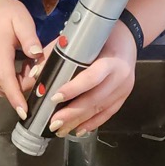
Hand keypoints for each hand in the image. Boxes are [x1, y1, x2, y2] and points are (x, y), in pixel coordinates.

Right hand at [0, 0, 41, 117]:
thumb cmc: (3, 12)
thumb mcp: (21, 19)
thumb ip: (29, 38)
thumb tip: (38, 55)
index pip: (7, 81)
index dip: (17, 98)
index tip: (24, 112)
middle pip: (8, 88)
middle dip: (24, 87)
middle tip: (37, 70)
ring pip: (3, 88)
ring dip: (17, 85)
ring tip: (29, 68)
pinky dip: (10, 82)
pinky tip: (19, 69)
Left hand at [44, 21, 138, 136]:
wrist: (129, 37)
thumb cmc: (102, 35)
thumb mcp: (82, 38)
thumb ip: (58, 53)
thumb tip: (35, 73)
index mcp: (111, 60)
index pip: (91, 77)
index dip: (73, 89)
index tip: (54, 97)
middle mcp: (121, 77)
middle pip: (95, 99)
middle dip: (73, 113)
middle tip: (53, 122)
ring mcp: (124, 89)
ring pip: (100, 109)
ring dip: (79, 121)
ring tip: (60, 130)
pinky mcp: (124, 97)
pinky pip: (107, 114)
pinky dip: (92, 123)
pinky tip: (78, 130)